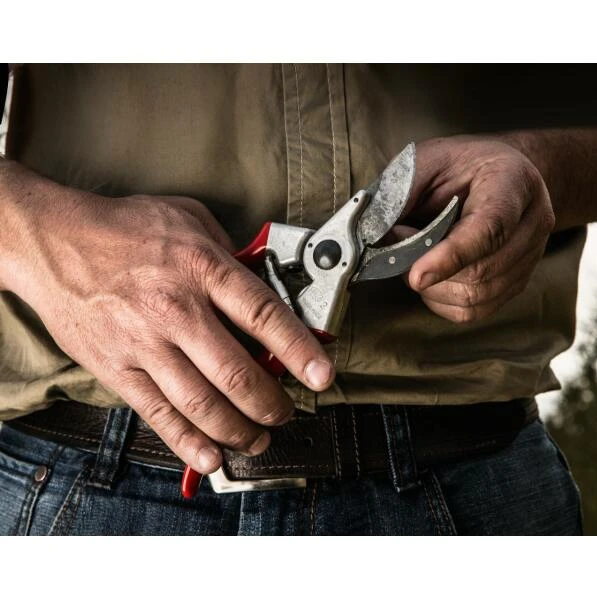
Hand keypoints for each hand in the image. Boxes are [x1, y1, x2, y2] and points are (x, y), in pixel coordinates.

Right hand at [0, 162, 334, 473]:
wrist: (55, 242)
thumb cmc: (125, 228)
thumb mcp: (189, 218)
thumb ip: (230, 250)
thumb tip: (263, 278)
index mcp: (201, 268)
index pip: (263, 314)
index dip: (299, 349)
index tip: (322, 375)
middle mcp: (176, 309)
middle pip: (237, 373)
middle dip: (272, 403)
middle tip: (287, 411)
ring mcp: (145, 343)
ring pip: (203, 404)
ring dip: (239, 430)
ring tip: (258, 438)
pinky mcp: (118, 368)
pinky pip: (159, 415)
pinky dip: (188, 442)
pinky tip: (211, 456)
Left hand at [398, 136, 555, 322]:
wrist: (499, 173)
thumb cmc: (460, 166)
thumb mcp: (426, 160)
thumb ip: (402, 193)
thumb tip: (374, 235)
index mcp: (513, 182)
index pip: (489, 229)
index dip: (451, 256)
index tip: (415, 275)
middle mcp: (532, 222)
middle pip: (481, 272)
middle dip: (429, 269)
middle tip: (402, 246)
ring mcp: (530, 256)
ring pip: (476, 297)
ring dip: (432, 287)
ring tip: (417, 258)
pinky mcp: (517, 282)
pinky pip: (475, 310)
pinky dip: (442, 300)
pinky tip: (432, 277)